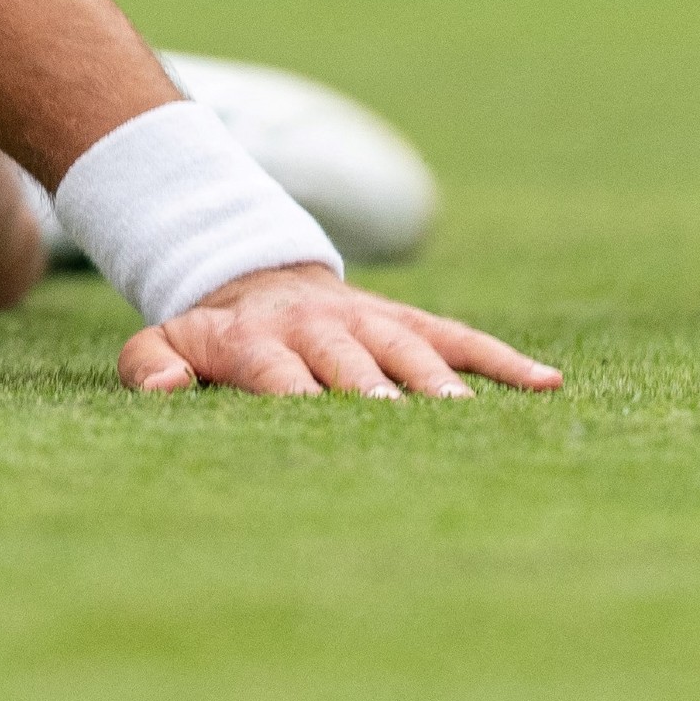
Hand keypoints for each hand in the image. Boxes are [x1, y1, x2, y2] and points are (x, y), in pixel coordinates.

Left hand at [118, 264, 563, 398]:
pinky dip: (504, 360)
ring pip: (410, 349)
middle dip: (375, 392)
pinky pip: (461, 337)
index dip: (296, 395)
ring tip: (466, 419)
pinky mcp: (410, 320)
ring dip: (437, 383)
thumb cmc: (212, 335)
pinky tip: (548, 385)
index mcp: (259, 337)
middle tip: (402, 429)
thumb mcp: (162, 340)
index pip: (277, 367)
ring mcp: (371, 319)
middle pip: (351, 361)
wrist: (256, 271)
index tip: (315, 426)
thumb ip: (150, 365)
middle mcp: (321, 324)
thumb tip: (166, 387)